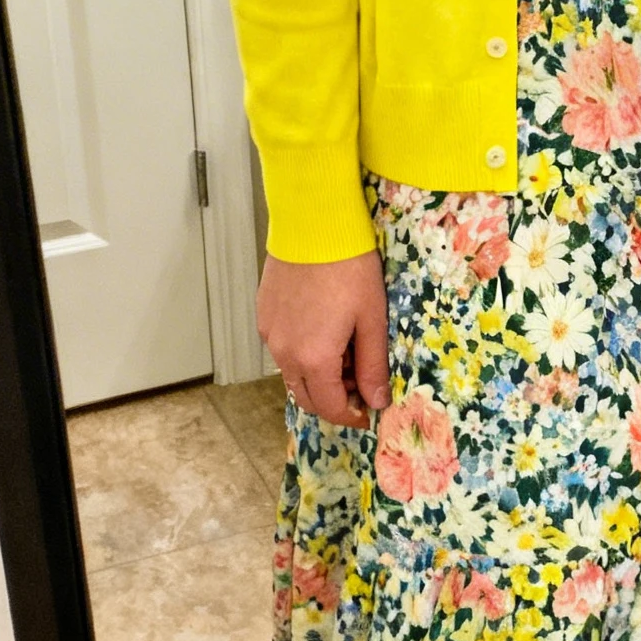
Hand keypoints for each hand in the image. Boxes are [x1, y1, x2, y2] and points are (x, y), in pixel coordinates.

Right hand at [256, 250, 390, 427]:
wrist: (314, 225)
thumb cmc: (350, 269)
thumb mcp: (371, 319)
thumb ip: (372, 366)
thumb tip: (376, 402)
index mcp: (314, 359)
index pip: (329, 407)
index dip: (350, 415)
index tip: (367, 410)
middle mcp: (284, 353)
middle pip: (305, 397)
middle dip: (333, 399)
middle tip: (360, 382)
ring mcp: (270, 333)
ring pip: (292, 373)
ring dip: (316, 376)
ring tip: (344, 351)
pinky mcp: (264, 314)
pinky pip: (282, 348)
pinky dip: (301, 354)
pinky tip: (323, 330)